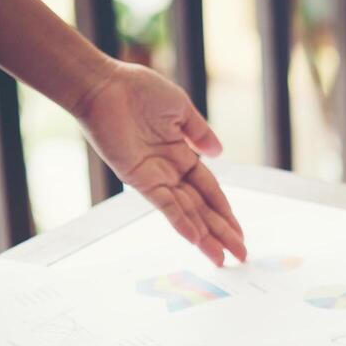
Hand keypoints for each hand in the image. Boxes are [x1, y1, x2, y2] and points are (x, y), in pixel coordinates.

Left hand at [76, 60, 245, 265]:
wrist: (105, 87)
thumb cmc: (138, 90)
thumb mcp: (180, 109)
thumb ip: (200, 133)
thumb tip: (219, 153)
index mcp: (182, 155)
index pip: (209, 190)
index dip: (225, 211)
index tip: (239, 232)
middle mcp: (170, 172)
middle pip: (202, 209)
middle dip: (222, 232)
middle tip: (241, 255)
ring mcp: (155, 178)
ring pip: (187, 213)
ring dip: (205, 236)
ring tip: (222, 258)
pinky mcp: (140, 179)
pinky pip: (165, 205)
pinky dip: (181, 222)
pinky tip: (197, 239)